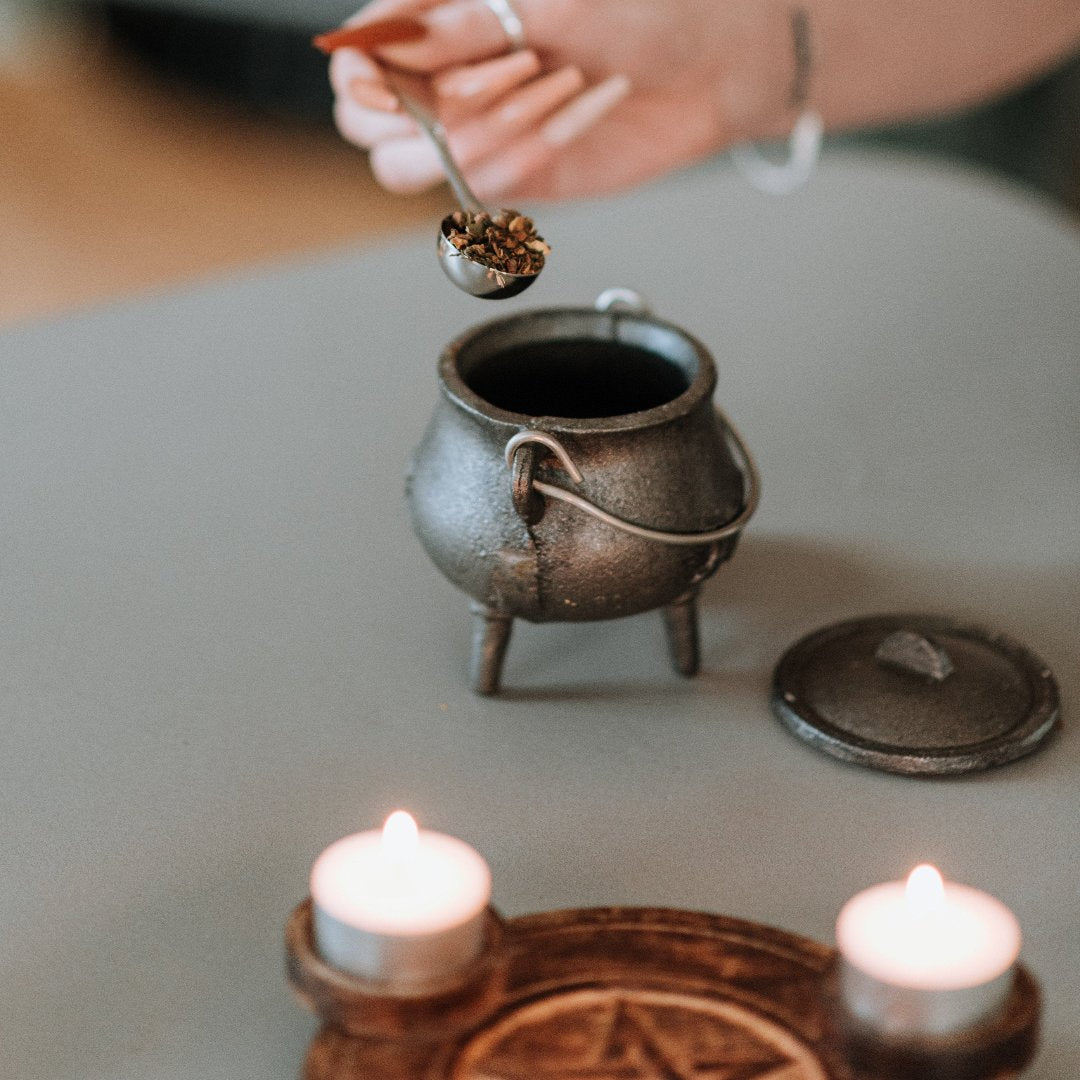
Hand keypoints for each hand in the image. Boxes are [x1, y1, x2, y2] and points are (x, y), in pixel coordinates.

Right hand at [326, 0, 796, 201]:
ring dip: (476, 135)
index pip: (357, 59)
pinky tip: (578, 114)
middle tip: (502, 75)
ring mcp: (473, 130)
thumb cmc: (642, 9)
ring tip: (552, 86)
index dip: (360, 77)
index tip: (391, 87)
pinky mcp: (511, 173)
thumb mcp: (554, 1)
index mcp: (440, 18)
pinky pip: (480, 186)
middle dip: (417, 114)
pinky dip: (524, 155)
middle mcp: (443, 77)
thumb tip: (387, 38)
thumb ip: (466, 22)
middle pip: (365, 125)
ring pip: (409, 168)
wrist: (709, 68)